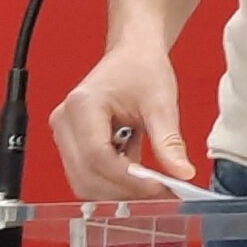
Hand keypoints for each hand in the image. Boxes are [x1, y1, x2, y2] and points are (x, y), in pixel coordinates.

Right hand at [47, 39, 197, 199]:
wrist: (132, 54)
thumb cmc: (142, 68)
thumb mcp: (161, 102)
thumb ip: (169, 141)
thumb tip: (182, 174)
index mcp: (83, 106)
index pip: (98, 157)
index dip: (129, 179)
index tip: (160, 188)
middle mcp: (65, 121)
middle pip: (87, 175)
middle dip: (124, 190)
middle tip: (161, 192)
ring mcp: (64, 134)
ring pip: (84, 181)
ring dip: (118, 189)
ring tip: (151, 181)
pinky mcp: (71, 143)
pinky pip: (87, 175)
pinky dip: (113, 181)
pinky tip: (136, 169)